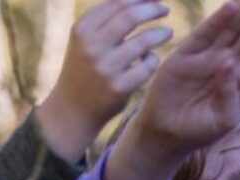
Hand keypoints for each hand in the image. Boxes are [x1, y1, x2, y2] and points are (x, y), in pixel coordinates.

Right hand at [38, 0, 173, 159]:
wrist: (71, 109)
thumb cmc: (85, 68)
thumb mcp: (86, 40)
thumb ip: (107, 19)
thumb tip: (143, 0)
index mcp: (82, 30)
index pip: (117, 3)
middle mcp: (91, 46)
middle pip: (130, 16)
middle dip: (152, 10)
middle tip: (165, 9)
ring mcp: (105, 67)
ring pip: (144, 41)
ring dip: (161, 33)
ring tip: (167, 32)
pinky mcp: (118, 87)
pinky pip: (148, 65)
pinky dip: (154, 59)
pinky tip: (151, 60)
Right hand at [106, 0, 239, 179]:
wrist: (168, 134)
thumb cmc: (201, 129)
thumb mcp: (224, 120)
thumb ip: (230, 97)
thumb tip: (229, 65)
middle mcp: (229, 61)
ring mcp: (208, 55)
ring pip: (233, 28)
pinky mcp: (187, 54)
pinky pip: (205, 34)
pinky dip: (217, 21)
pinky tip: (232, 8)